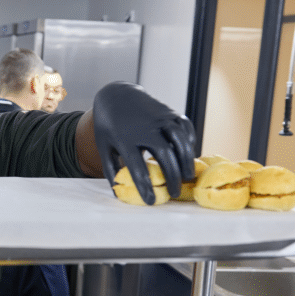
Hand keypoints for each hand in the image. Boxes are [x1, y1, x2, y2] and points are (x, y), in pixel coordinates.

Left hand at [92, 82, 195, 203]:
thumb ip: (111, 169)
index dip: (145, 186)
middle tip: (174, 192)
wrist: (117, 95)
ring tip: (187, 177)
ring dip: (187, 160)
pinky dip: (190, 142)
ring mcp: (159, 118)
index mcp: (125, 138)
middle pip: (164, 154)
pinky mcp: (169, 112)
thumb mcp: (104, 147)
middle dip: (172, 176)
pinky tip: (189, 155)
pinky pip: (185, 127)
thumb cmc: (110, 126)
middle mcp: (145, 127)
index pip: (137, 167)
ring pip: (180, 140)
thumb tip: (119, 192)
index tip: (151, 201)